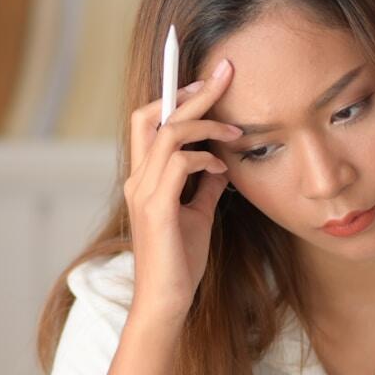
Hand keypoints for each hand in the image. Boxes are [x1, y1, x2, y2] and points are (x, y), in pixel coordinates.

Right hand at [122, 57, 240, 322]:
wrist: (167, 301)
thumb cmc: (181, 261)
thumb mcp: (198, 215)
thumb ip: (205, 186)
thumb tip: (222, 163)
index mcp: (144, 177)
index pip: (150, 121)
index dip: (174, 94)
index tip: (208, 79)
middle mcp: (138, 178)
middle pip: (154, 114)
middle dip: (191, 90)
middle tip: (225, 72)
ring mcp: (144, 191)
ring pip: (169, 132)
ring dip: (206, 123)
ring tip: (235, 130)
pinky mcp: (157, 207)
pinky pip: (179, 163)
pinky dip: (205, 158)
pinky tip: (223, 169)